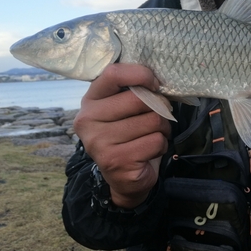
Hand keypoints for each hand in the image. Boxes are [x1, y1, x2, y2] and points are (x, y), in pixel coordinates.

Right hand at [74, 64, 170, 208]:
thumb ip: (133, 91)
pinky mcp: (117, 161)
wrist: (124, 177)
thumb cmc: (129, 134)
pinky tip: (150, 151)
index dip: (141, 75)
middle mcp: (87, 120)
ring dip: (163, 128)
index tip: (155, 85)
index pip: (113, 74)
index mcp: (90, 100)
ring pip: (152, 120)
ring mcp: (99, 143)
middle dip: (159, 108)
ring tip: (152, 136)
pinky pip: (156, 141)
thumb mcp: (124, 108)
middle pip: (139, 99)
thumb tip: (157, 80)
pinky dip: (161, 145)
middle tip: (158, 117)